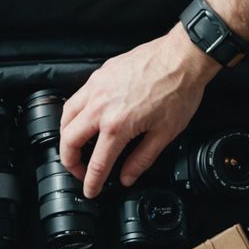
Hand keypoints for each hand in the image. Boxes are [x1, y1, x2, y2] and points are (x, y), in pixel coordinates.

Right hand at [59, 24, 220, 197]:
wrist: (183, 57)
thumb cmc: (178, 91)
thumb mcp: (165, 134)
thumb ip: (141, 159)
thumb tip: (127, 177)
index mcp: (117, 125)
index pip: (97, 162)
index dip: (91, 182)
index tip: (90, 190)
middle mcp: (100, 106)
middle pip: (69, 140)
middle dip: (70, 162)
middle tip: (79, 171)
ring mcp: (96, 88)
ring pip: (66, 117)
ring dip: (66, 136)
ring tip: (76, 146)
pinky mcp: (99, 75)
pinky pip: (76, 97)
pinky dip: (73, 113)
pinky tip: (83, 118)